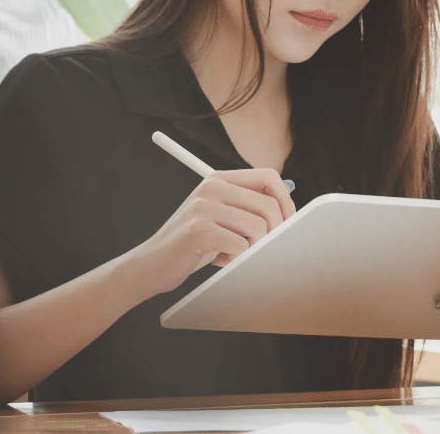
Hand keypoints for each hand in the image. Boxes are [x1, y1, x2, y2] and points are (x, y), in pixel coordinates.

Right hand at [127, 168, 295, 295]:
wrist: (151, 263)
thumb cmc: (193, 242)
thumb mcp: (220, 216)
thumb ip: (246, 205)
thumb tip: (287, 202)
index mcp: (219, 179)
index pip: (269, 177)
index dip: (285, 201)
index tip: (286, 222)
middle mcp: (211, 187)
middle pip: (268, 204)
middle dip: (274, 231)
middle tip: (260, 246)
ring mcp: (203, 206)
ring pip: (258, 226)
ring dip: (253, 247)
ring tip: (234, 252)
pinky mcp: (198, 229)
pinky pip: (241, 244)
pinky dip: (237, 257)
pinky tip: (220, 259)